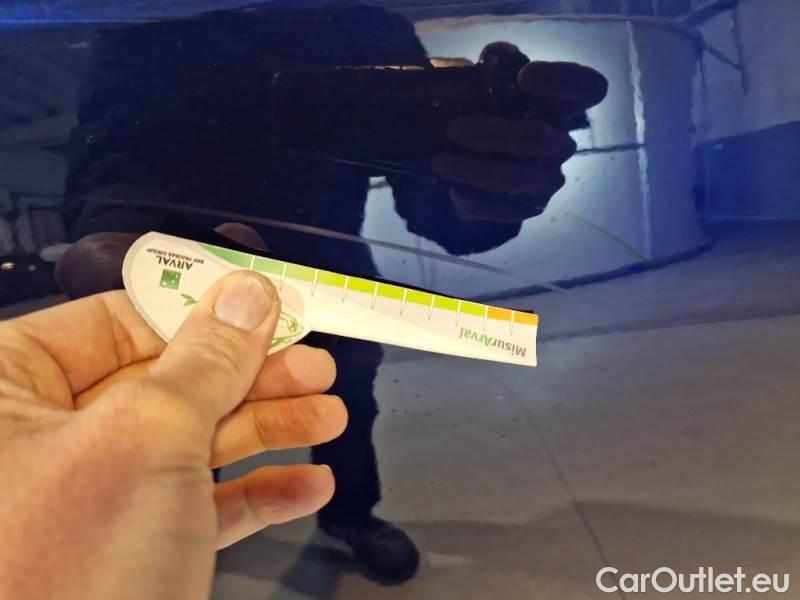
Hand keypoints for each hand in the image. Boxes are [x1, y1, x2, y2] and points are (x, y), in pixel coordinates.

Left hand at [0, 272, 346, 599]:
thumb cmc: (57, 584)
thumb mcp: (147, 440)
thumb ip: (205, 360)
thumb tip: (245, 297)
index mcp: (7, 391)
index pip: (119, 319)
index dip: (205, 309)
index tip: (269, 306)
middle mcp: (41, 439)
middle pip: (168, 379)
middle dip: (251, 375)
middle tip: (312, 364)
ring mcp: (90, 497)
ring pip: (190, 439)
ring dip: (266, 427)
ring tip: (325, 414)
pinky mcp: (127, 548)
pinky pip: (198, 502)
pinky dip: (255, 492)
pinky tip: (303, 482)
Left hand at [433, 42, 608, 222]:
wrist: (468, 162)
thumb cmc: (483, 111)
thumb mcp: (484, 83)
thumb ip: (492, 67)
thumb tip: (496, 56)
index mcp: (559, 105)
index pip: (589, 88)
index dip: (564, 80)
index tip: (524, 77)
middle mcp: (560, 142)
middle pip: (541, 137)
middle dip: (494, 133)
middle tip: (452, 128)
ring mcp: (548, 178)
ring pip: (522, 178)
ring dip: (478, 170)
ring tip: (440, 162)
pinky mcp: (529, 208)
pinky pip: (506, 210)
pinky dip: (477, 200)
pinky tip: (453, 190)